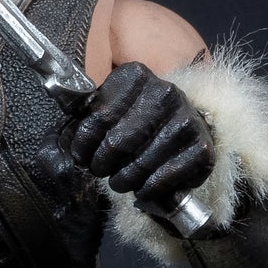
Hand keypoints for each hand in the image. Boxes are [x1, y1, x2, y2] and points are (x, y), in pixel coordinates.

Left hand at [65, 62, 214, 217]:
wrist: (186, 122)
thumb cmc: (139, 117)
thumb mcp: (112, 104)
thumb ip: (88, 116)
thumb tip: (66, 140)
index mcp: (136, 76)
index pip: (98, 117)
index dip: (84, 144)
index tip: (81, 157)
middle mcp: (165, 92)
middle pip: (118, 142)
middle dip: (102, 165)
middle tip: (101, 171)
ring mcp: (186, 120)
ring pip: (140, 164)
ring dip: (124, 181)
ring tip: (121, 182)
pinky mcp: (202, 148)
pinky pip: (165, 179)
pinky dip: (149, 191)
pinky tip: (142, 190)